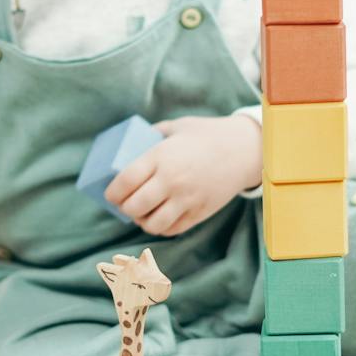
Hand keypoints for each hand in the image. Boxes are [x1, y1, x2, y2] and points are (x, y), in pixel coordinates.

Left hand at [106, 114, 261, 238]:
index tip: (110, 195)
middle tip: (123, 204)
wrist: (245, 150)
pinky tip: (159, 218)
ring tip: (140, 213)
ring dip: (141, 221)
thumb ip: (154, 134)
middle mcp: (172, 181)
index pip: (125, 182)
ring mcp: (187, 199)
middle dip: (124, 208)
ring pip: (152, 224)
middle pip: (134, 206)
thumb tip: (132, 143)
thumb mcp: (178, 127)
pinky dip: (161, 227)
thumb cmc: (208, 135)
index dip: (112, 193)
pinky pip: (172, 229)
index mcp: (161, 157)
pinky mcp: (199, 212)